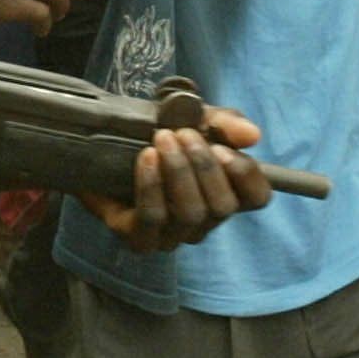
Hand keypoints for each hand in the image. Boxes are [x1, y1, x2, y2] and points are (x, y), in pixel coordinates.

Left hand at [77, 112, 275, 253]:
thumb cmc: (155, 136)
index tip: (223, 149)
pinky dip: (152, 185)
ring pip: (189, 214)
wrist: (101, 148)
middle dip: (205, 167)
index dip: (247, 176)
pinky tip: (146, 158)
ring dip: (178, 172)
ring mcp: (172, 235)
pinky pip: (153, 219)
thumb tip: (252, 135)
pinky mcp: (139, 238)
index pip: (257, 198)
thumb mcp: (193, 119)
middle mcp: (203, 221)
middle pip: (222, 207)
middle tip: (183, 134)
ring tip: (162, 139)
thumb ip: (224, 123)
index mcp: (224, 193)